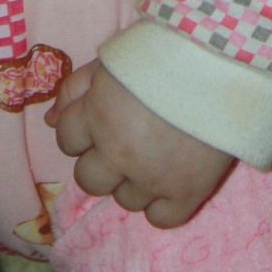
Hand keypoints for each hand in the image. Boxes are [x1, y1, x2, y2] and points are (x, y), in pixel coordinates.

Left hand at [46, 58, 233, 228]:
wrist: (223, 60)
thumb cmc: (162, 51)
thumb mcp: (111, 60)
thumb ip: (75, 88)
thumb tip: (48, 121)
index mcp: (96, 117)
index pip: (66, 140)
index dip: (82, 129)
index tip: (102, 118)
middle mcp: (118, 154)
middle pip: (89, 180)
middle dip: (102, 160)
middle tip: (125, 140)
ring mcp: (153, 179)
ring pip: (124, 200)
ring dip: (133, 180)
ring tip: (155, 153)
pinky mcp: (188, 193)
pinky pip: (161, 219)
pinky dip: (161, 205)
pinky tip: (169, 180)